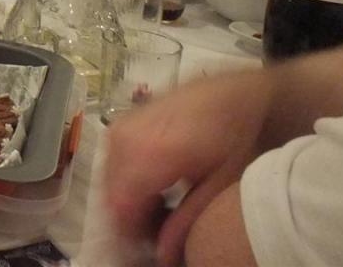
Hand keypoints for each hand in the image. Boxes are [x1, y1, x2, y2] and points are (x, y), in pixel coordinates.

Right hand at [103, 69, 271, 266]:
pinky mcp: (121, 121)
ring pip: (108, 181)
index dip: (128, 235)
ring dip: (127, 201)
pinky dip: (126, 181)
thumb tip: (161, 256)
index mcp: (151, 154)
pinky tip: (153, 190)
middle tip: (156, 234)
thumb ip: (186, 221)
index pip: (119, 207)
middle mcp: (126, 138)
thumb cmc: (234, 137)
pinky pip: (112, 162)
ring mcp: (121, 127)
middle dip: (128, 220)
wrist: (234, 91)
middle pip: (110, 196)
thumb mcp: (218, 184)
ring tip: (159, 212)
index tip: (145, 251)